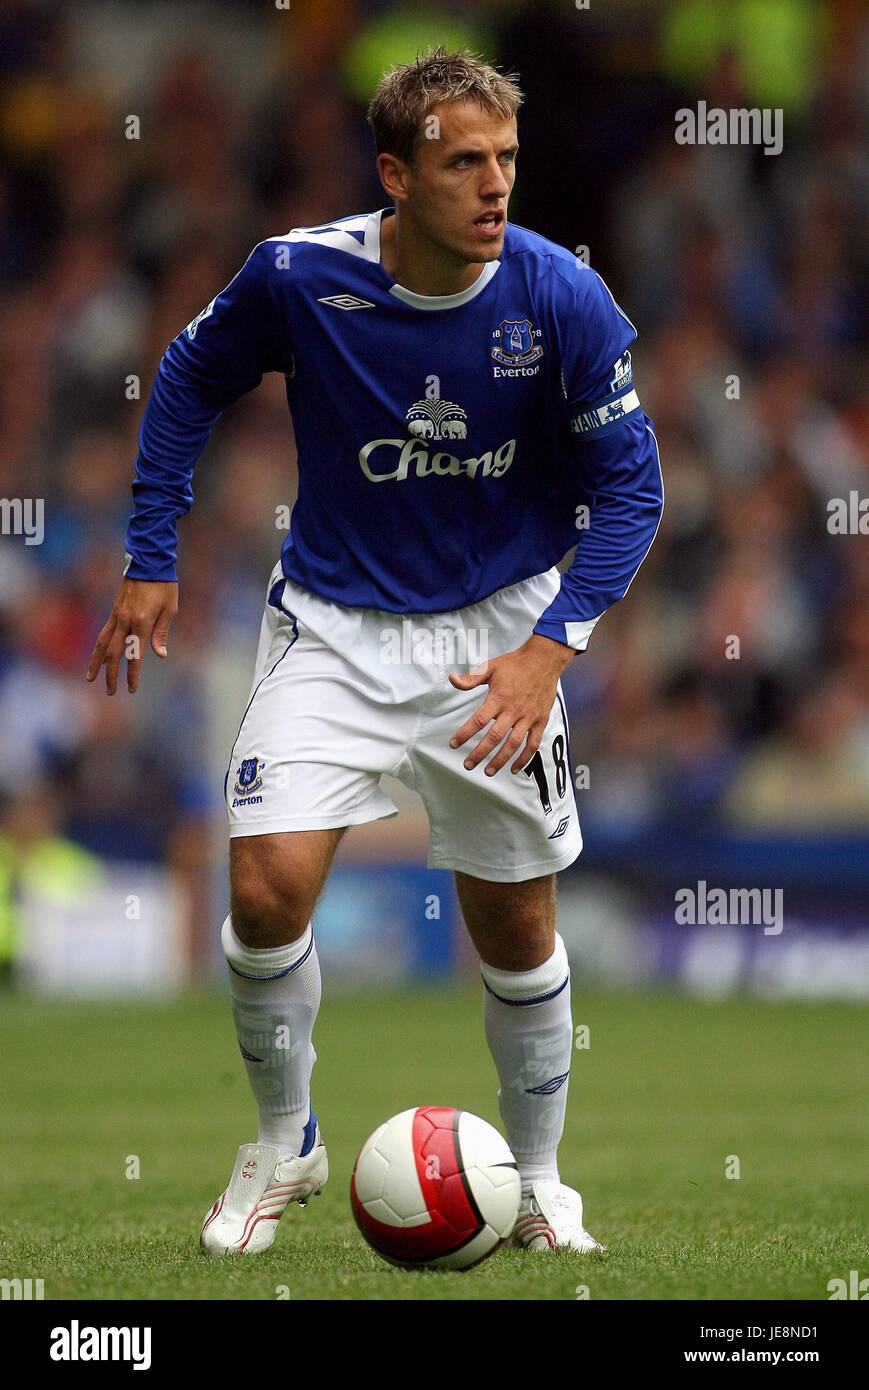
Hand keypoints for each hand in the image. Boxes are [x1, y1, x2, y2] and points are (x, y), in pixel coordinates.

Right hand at [85, 579, 178, 694]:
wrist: (149, 562)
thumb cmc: (164, 586)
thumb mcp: (170, 608)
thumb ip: (162, 633)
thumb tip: (160, 655)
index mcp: (142, 622)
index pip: (135, 655)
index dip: (132, 674)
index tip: (131, 689)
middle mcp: (126, 621)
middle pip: (114, 654)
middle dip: (111, 675)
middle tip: (111, 692)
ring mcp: (117, 616)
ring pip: (102, 644)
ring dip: (96, 663)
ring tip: (90, 679)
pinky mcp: (114, 611)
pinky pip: (103, 633)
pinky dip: (99, 647)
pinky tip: (97, 657)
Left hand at [448, 634, 572, 775]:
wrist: (544, 660)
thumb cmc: (515, 664)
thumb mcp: (490, 667)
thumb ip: (471, 678)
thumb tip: (452, 679)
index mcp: (498, 698)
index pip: (478, 720)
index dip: (464, 734)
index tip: (454, 744)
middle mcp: (513, 710)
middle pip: (494, 737)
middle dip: (479, 753)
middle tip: (468, 764)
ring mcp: (528, 717)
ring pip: (513, 745)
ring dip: (500, 760)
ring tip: (488, 771)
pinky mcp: (540, 721)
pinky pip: (532, 744)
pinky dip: (524, 758)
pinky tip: (514, 769)